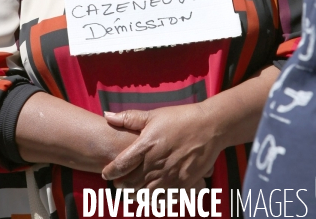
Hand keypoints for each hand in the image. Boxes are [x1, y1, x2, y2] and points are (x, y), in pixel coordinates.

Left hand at [101, 104, 220, 191]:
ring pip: (145, 194)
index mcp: (146, 145)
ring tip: (132, 190)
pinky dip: (155, 199)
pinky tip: (152, 195)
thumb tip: (107, 115)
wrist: (210, 127)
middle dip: (121, 185)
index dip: (111, 171)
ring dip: (136, 194)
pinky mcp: (183, 184)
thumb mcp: (154, 115)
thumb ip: (129, 118)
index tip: (106, 173)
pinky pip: (164, 199)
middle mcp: (156, 163)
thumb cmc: (180, 118)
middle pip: (131, 182)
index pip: (121, 164)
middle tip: (117, 184)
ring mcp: (169, 175)